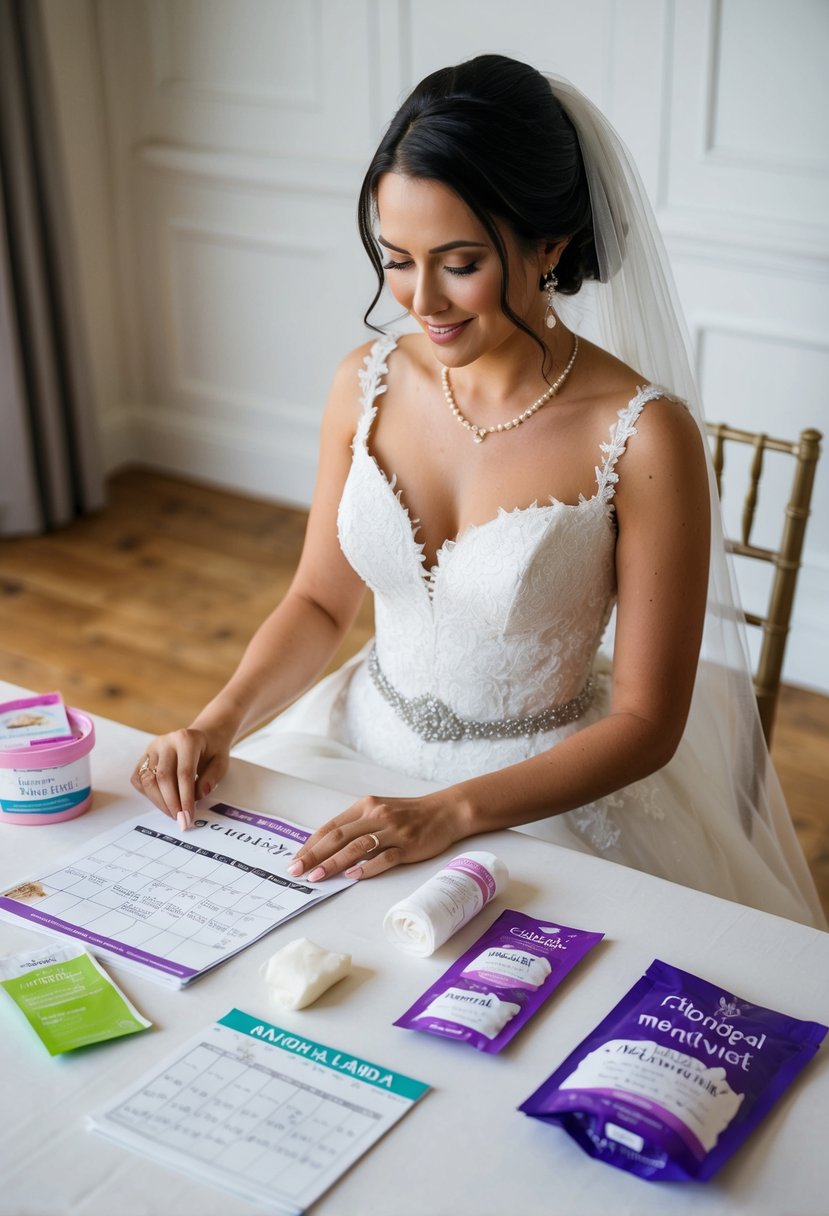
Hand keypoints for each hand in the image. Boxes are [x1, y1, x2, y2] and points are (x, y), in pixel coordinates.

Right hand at [130, 728, 229, 826]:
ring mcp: (152, 749)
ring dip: (159, 802)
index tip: (189, 817)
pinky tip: (162, 802)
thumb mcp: (221, 762)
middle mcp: (165, 742)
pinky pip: (138, 780)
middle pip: (163, 777)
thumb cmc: (211, 751)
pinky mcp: (143, 757)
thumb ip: (211, 778)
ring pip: (147, 780)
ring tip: (173, 814)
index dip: (185, 798)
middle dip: (171, 803)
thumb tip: (198, 795)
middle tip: (180, 820)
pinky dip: (148, 795)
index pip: (184, 773)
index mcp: (186, 739)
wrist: (203, 737)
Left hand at [287, 791, 467, 881]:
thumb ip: (357, 825)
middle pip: (339, 837)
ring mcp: (393, 831)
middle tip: (297, 870)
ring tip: (317, 876)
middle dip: (315, 855)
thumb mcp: (380, 811)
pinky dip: (367, 868)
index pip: (332, 827)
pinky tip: (352, 876)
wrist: (445, 811)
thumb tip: (328, 847)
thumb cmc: (409, 814)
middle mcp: (376, 815)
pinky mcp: (408, 846)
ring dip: (334, 863)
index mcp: (365, 806)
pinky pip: (384, 858)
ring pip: (357, 847)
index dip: (311, 844)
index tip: (296, 859)